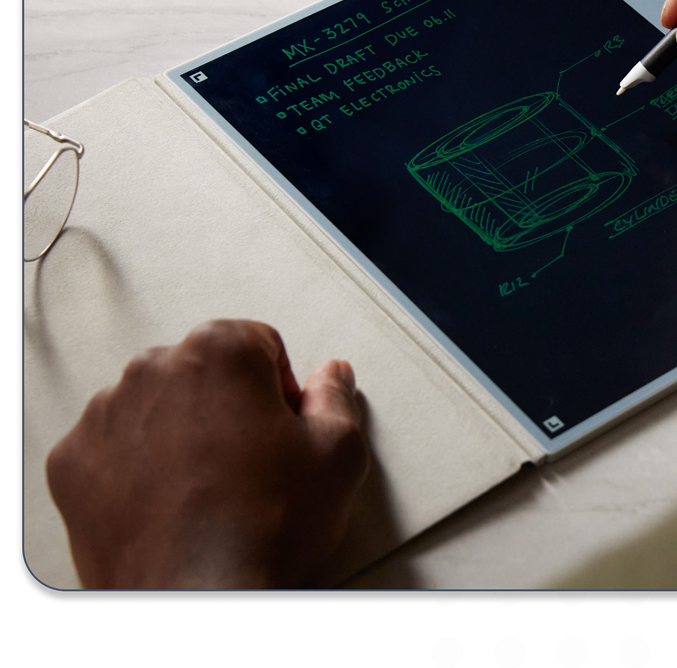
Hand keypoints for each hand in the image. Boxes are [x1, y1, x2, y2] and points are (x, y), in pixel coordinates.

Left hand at [46, 320, 368, 588]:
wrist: (199, 599)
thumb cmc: (261, 531)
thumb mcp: (338, 454)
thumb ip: (336, 398)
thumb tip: (332, 379)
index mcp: (219, 352)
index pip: (257, 342)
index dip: (279, 387)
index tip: (282, 424)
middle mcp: (153, 371)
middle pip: (202, 369)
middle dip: (227, 404)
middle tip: (251, 461)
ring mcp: (106, 417)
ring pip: (154, 405)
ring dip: (180, 432)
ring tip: (210, 488)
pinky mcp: (73, 463)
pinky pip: (111, 446)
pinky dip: (135, 466)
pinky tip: (170, 501)